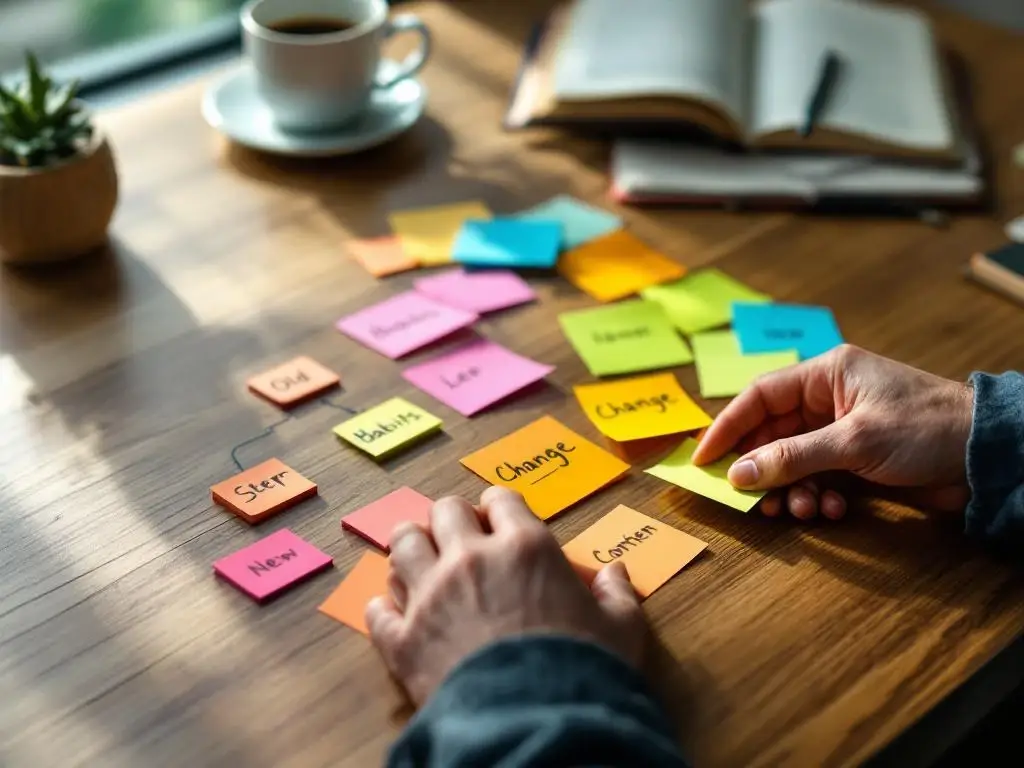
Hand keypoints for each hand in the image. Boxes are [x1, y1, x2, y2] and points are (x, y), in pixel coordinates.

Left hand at [366, 487, 645, 705]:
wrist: (537, 726)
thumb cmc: (584, 671)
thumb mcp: (621, 629)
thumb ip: (616, 594)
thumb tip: (616, 572)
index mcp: (525, 546)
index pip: (501, 499)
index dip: (500, 509)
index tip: (501, 526)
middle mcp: (471, 558)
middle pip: (444, 511)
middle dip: (452, 522)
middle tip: (462, 544)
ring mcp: (430, 596)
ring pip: (401, 545)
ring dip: (412, 551)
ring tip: (424, 567)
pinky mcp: (403, 640)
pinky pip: (378, 609)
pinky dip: (385, 609)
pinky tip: (397, 615)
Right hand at [692, 345, 972, 519]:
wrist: (990, 454)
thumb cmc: (926, 428)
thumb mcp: (854, 441)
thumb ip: (792, 457)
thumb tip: (739, 474)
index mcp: (825, 375)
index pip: (759, 396)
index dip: (727, 426)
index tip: (702, 458)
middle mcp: (829, 398)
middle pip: (772, 433)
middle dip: (760, 468)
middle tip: (748, 498)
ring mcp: (842, 429)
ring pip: (792, 460)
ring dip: (790, 488)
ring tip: (798, 509)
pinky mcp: (857, 458)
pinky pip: (818, 476)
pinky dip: (817, 494)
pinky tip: (830, 508)